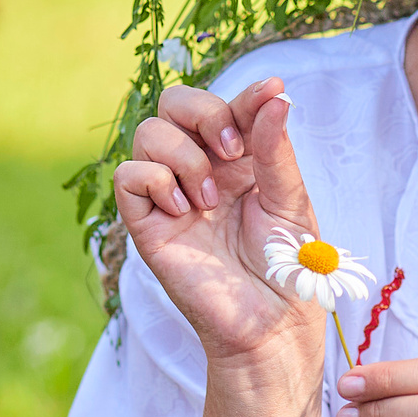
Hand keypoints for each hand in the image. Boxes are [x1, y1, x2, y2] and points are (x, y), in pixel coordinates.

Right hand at [112, 78, 324, 368]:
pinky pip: (127, 176)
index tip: (269, 93)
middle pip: (173, 103)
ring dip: (185, 156)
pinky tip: (184, 210)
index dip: (243, 95)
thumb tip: (274, 92)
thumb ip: (274, 146)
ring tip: (210, 200)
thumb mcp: (290, 199)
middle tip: (232, 151)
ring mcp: (170, 196)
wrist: (272, 324)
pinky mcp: (147, 225)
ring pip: (148, 133)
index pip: (225, 104)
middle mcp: (200, 170)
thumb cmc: (287, 268)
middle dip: (204, 113)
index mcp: (238, 159)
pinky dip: (155, 181)